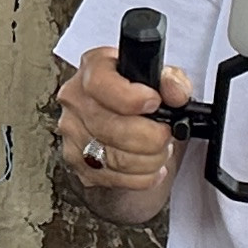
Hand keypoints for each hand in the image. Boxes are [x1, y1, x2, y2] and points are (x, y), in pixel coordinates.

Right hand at [53, 51, 189, 212]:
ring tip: (160, 151)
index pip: (100, 85)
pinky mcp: (77, 162)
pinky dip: (141, 178)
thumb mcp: (160, 77)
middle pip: (111, 128)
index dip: (130, 98)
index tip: (154, 103)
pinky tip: (151, 167)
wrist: (123, 113)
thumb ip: (172, 80)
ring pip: (114, 158)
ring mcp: (73, 133)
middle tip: (166, 134)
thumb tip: (174, 92)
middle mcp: (75, 100)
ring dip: (149, 160)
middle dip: (151, 137)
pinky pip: (112, 178)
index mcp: (93, 68)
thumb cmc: (138, 92)